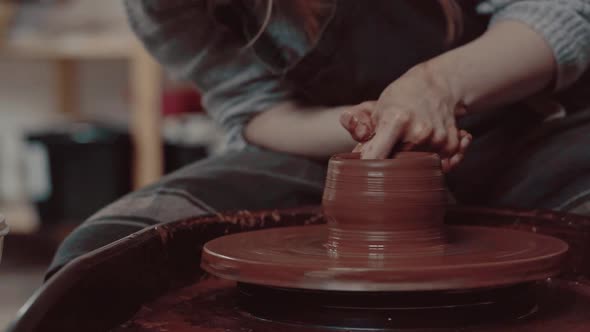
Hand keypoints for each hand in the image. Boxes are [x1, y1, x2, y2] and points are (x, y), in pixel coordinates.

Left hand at [340, 64, 471, 171]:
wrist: (437, 85)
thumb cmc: (401, 98)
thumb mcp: (375, 108)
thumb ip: (357, 126)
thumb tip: (355, 152)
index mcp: (396, 120)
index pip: (376, 156)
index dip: (367, 165)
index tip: (364, 171)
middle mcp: (419, 131)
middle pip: (396, 165)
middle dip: (391, 161)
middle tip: (393, 145)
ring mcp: (437, 139)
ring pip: (416, 167)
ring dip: (412, 161)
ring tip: (412, 142)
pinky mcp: (450, 145)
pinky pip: (439, 165)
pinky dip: (435, 161)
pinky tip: (430, 148)